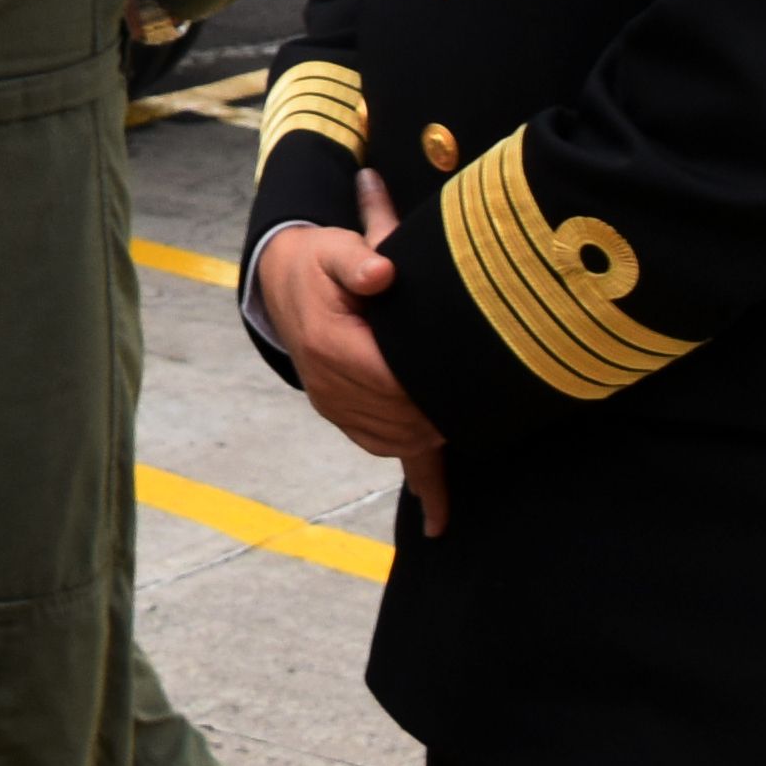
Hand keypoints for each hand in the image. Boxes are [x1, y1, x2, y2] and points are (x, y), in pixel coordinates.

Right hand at [253, 172, 450, 537]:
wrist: (282, 281)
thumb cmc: (319, 263)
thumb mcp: (333, 246)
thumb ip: (357, 257)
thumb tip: (383, 271)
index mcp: (330, 346)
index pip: (392, 381)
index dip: (431, 384)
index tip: (466, 376)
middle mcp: (329, 387)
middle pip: (400, 418)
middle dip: (440, 411)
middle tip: (483, 399)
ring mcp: (336, 408)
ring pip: (398, 441)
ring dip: (433, 435)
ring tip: (469, 420)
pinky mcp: (346, 418)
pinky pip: (386, 454)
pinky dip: (419, 485)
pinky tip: (439, 520)